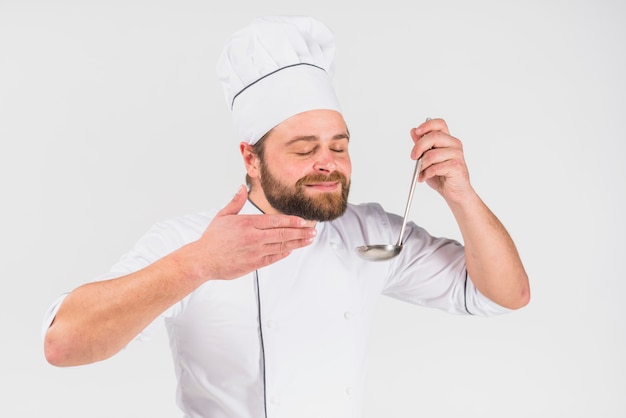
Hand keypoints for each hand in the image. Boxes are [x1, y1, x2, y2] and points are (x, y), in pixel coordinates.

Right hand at [180, 185, 316, 280]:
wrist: (203, 260)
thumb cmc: (212, 239)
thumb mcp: (223, 216)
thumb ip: (236, 202)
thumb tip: (242, 188)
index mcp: (248, 223)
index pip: (275, 220)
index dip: (292, 221)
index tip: (303, 221)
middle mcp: (254, 237)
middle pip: (283, 233)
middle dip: (300, 232)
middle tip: (312, 231)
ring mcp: (255, 252)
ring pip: (281, 246)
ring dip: (297, 243)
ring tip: (308, 240)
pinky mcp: (254, 264)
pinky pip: (274, 258)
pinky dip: (284, 253)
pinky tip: (292, 249)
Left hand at [410, 118, 473, 203]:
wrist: (455, 192)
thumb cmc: (442, 175)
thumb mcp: (427, 159)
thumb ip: (421, 145)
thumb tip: (413, 131)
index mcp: (447, 140)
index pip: (439, 124)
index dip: (427, 125)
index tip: (417, 132)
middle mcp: (454, 144)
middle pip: (433, 136)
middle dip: (418, 147)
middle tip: (413, 157)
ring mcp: (457, 154)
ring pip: (432, 154)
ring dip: (422, 166)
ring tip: (421, 173)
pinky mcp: (456, 166)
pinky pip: (435, 167)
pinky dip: (426, 174)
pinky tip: (425, 177)